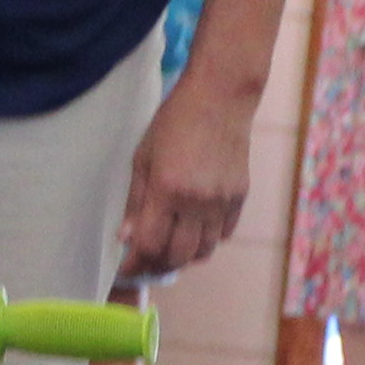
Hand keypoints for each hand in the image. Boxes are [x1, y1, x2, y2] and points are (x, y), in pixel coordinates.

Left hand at [122, 69, 257, 274]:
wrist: (220, 97)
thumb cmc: (174, 121)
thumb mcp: (143, 157)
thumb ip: (135, 201)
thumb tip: (126, 237)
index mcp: (167, 190)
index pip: (150, 244)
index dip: (134, 263)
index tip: (125, 267)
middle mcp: (197, 202)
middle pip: (177, 256)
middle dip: (157, 264)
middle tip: (144, 261)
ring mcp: (222, 202)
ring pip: (203, 252)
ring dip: (183, 256)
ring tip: (169, 247)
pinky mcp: (240, 197)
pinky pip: (223, 235)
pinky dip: (206, 240)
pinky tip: (193, 230)